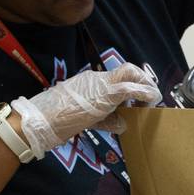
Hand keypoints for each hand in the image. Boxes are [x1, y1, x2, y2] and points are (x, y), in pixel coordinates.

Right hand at [10, 65, 161, 156]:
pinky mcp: (103, 93)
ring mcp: (99, 83)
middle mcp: (96, 78)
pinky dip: (143, 93)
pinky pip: (129, 87)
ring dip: (145, 85)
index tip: (139, 98)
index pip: (117, 77)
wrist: (41, 119)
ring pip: (130, 72)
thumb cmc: (57, 120)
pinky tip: (151, 101)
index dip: (133, 84)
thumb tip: (124, 125)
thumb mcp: (87, 119)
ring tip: (152, 100)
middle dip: (143, 80)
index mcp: (91, 82)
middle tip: (150, 97)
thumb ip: (107, 120)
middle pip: (127, 69)